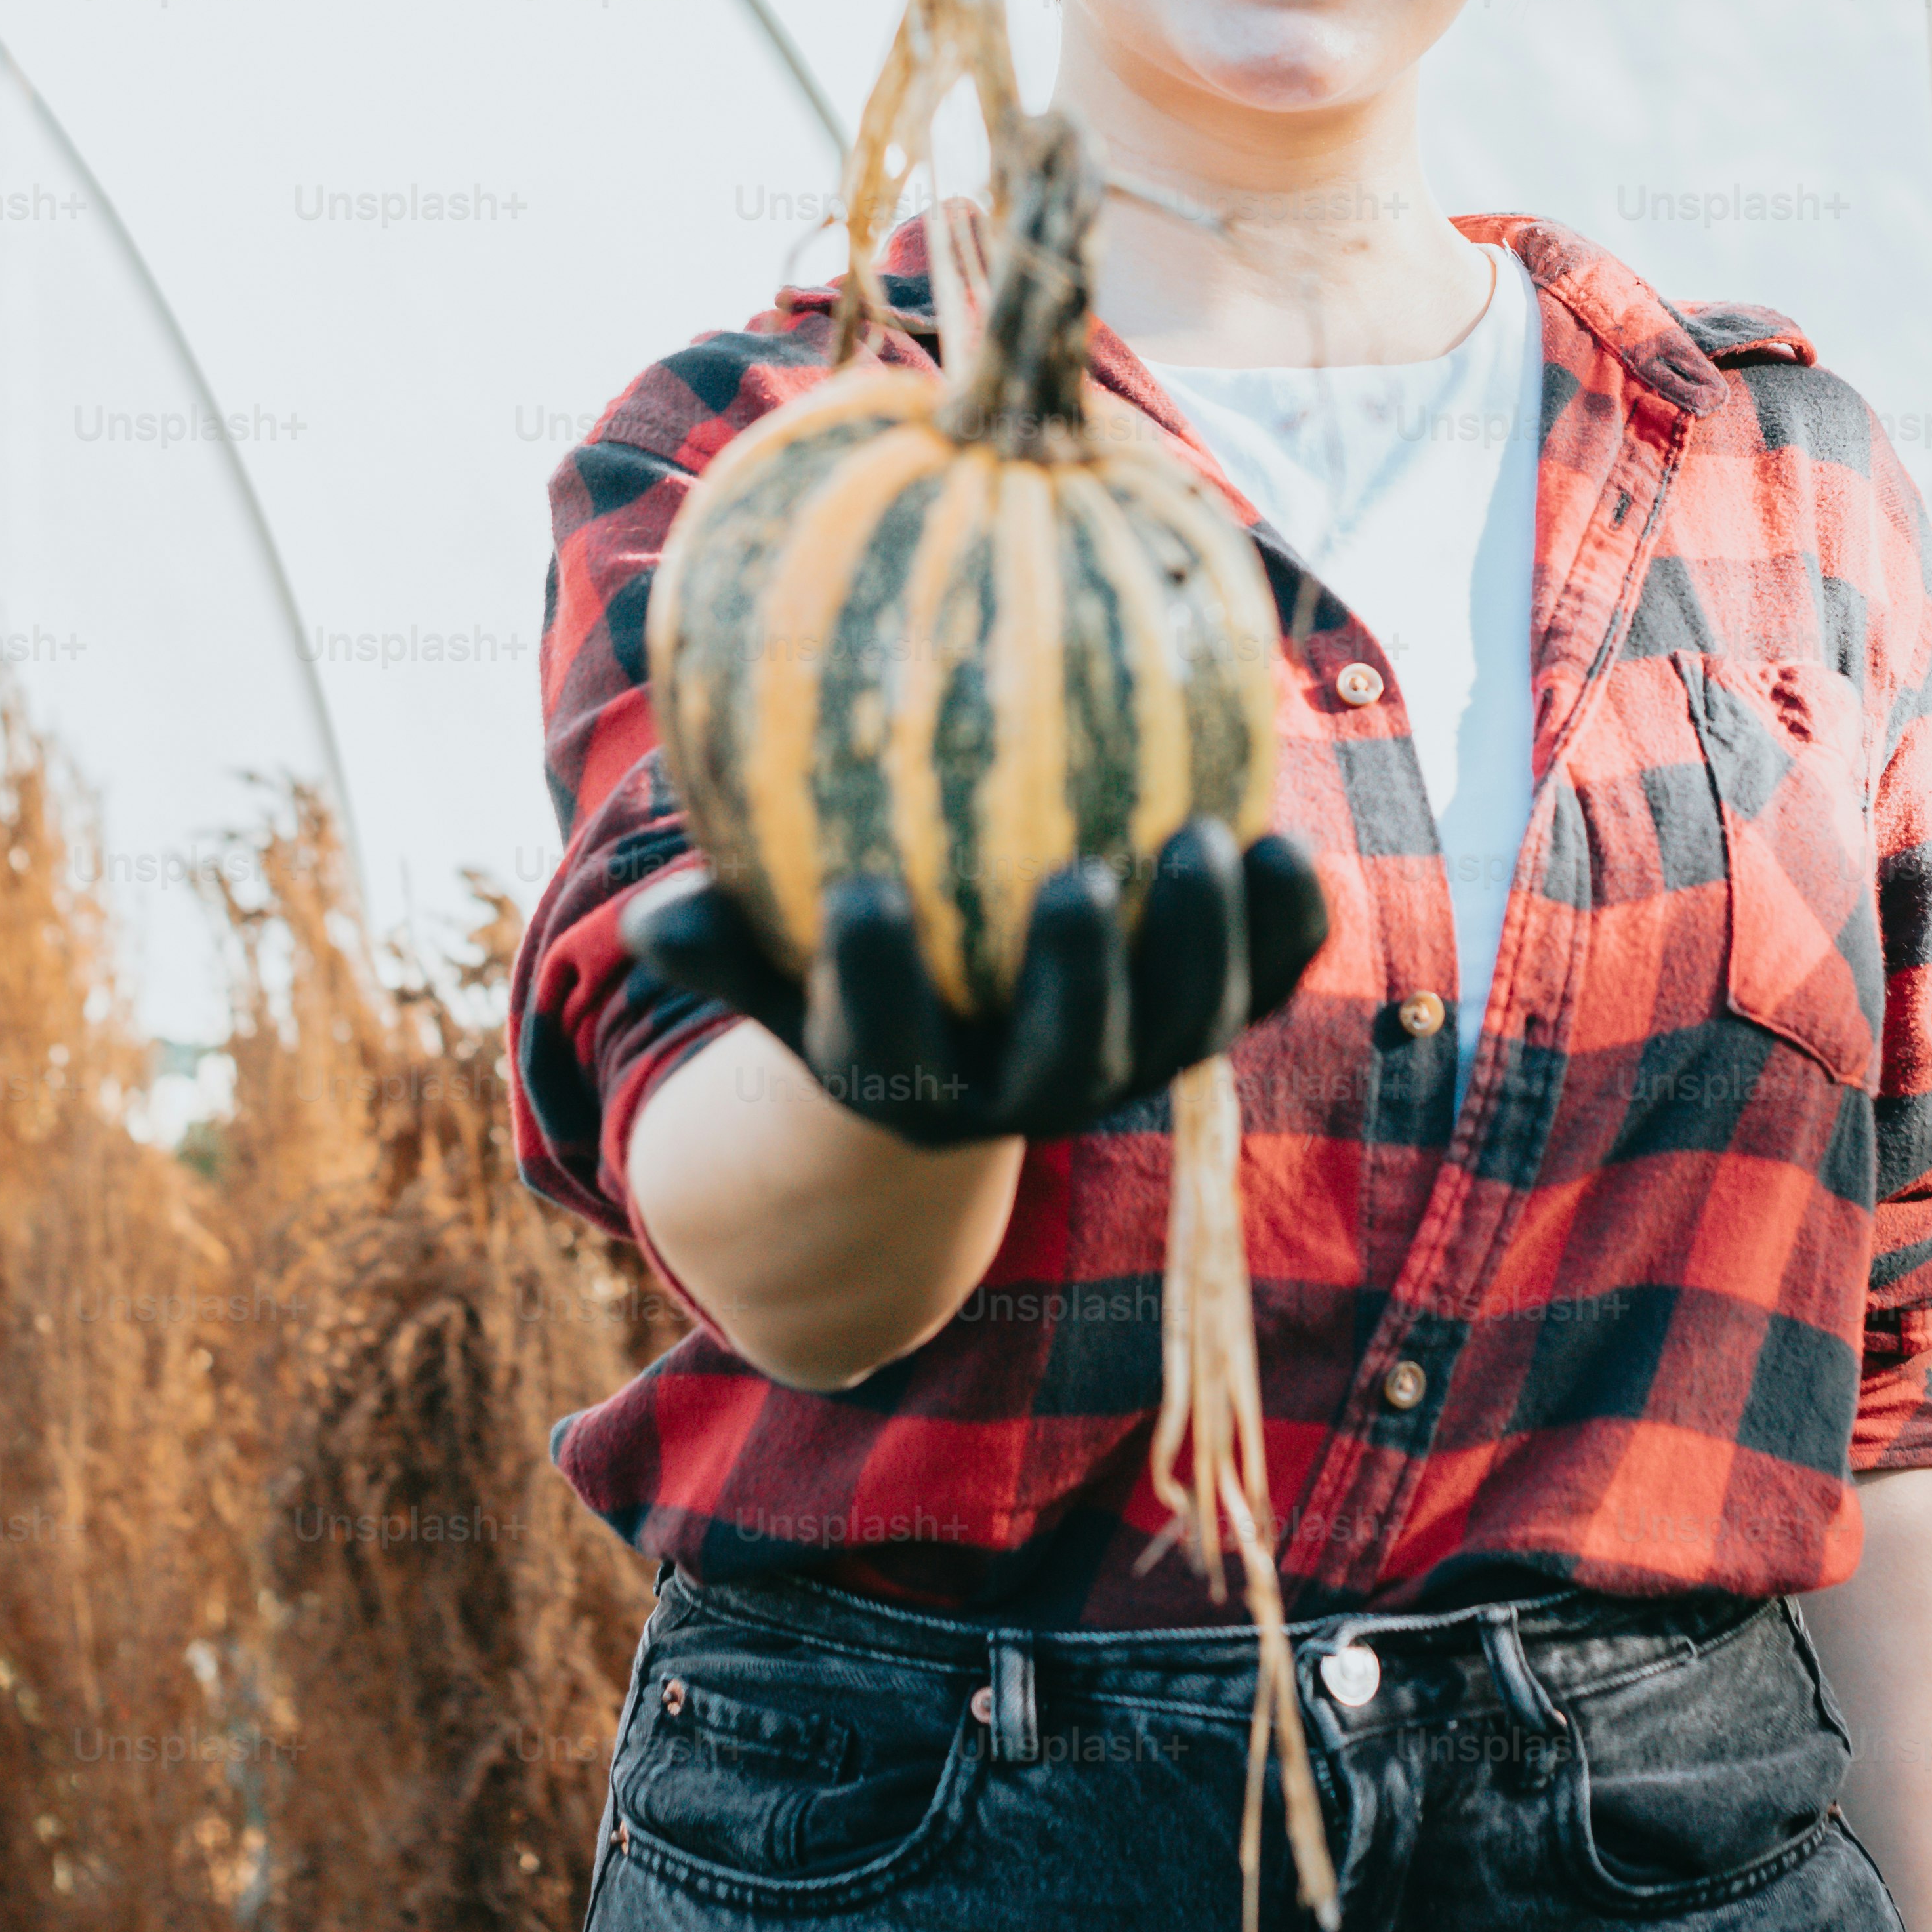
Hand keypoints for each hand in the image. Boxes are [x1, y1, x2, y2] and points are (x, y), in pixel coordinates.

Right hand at [619, 819, 1328, 1146]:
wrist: (972, 1025)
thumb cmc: (852, 962)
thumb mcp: (772, 960)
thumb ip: (719, 939)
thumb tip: (647, 921)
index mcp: (915, 1084)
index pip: (884, 1051)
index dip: (870, 985)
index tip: (858, 898)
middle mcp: (1034, 1090)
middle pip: (1064, 1059)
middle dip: (1072, 980)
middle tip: (1071, 878)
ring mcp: (1136, 1060)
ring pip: (1182, 1028)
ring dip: (1200, 944)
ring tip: (1204, 841)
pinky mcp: (1213, 1018)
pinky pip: (1264, 985)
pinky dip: (1284, 929)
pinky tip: (1283, 846)